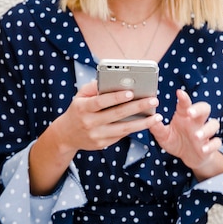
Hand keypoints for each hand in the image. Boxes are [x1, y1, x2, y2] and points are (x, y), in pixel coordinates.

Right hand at [28, 80, 161, 194]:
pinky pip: (121, 135)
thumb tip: (112, 79)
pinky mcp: (102, 144)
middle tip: (153, 100)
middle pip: (116, 114)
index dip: (115, 97)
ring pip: (123, 129)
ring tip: (157, 116)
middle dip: (137, 107)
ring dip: (142, 123)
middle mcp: (89, 123)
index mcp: (83, 108)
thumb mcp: (80, 96)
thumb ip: (94, 87)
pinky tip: (146, 123)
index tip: (131, 92)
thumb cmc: (77, 110)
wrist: (66, 135)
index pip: (101, 102)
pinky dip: (134, 129)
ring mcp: (96, 135)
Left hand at [149, 89, 222, 179]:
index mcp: (184, 117)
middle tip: (190, 112)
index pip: (185, 105)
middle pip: (204, 109)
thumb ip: (157, 129)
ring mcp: (205, 133)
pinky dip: (211, 145)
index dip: (184, 98)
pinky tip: (204, 149)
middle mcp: (196, 122)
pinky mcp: (210, 145)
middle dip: (199, 109)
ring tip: (196, 136)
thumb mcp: (163, 136)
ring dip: (206, 129)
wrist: (189, 157)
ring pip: (213, 124)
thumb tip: (150, 119)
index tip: (179, 93)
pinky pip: (216, 143)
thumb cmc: (176, 142)